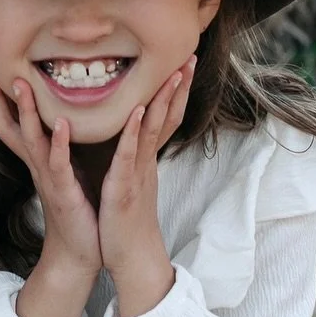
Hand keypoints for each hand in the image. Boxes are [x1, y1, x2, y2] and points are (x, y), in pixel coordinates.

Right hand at [0, 71, 100, 316]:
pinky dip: (58, 142)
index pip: (12, 123)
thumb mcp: (65, 172)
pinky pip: (58, 163)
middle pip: (9, 127)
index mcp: (38, 159)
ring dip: (25, 112)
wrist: (80, 252)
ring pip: (30, 139)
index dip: (0, 99)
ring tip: (22, 83)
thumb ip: (60, 148)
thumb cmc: (78, 209)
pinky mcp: (64, 191)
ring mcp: (47, 178)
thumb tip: (61, 120)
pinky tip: (60, 122)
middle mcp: (37, 165)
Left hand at [97, 55, 195, 316]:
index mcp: (144, 160)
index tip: (182, 62)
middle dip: (178, 86)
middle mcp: (145, 163)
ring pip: (152, 131)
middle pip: (166, 117)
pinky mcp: (125, 190)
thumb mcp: (131, 184)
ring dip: (163, 101)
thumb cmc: (127, 224)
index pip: (163, 117)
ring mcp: (138, 175)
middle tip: (191, 55)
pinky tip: (138, 111)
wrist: (132, 261)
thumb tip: (134, 141)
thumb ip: (133, 160)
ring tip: (173, 73)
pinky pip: (129, 157)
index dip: (174, 90)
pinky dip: (132, 133)